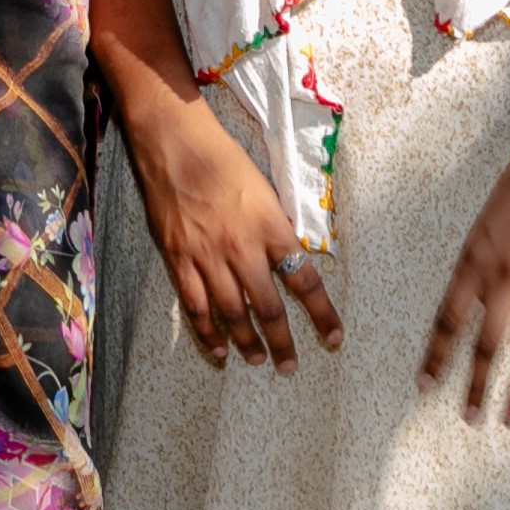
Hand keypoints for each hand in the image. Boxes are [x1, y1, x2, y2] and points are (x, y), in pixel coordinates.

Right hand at [128, 101, 338, 372]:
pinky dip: (207, 332)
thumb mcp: (265, 190)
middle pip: (267, 307)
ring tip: (258, 359)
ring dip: (247, 342)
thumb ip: (276, 229)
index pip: (305, 281)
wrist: (174, 143)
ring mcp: (207, 255)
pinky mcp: (178, 259)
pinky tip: (217, 348)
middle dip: (282, 341)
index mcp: (270, 227)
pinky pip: (195, 306)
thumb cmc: (223, 159)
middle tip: (290, 365)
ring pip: (231, 313)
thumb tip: (289, 259)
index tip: (334, 338)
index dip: (322, 314)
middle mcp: (242, 247)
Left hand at [419, 137, 509, 426]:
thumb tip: (463, 313)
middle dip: (475, 386)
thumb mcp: (482, 226)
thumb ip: (474, 271)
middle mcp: (504, 275)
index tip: (424, 386)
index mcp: (473, 260)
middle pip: (486, 344)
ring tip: (508, 419)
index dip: (435, 356)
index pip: (447, 320)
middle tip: (469, 419)